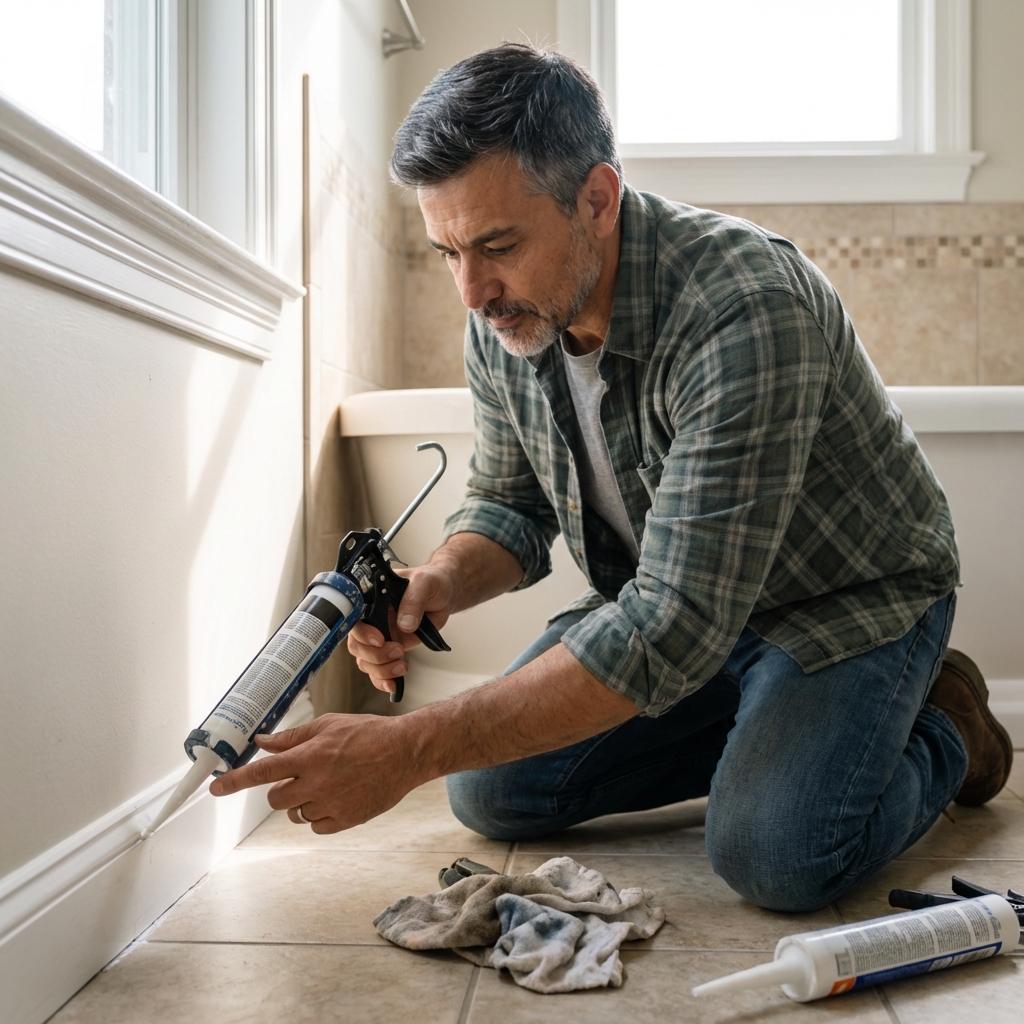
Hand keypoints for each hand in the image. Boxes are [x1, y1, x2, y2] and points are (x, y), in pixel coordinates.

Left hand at [208, 714, 419, 831]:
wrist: (405, 753)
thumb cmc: (369, 734)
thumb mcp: (329, 725)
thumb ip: (293, 738)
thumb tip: (263, 742)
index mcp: (310, 756)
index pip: (262, 772)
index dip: (235, 781)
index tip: (215, 789)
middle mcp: (317, 782)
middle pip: (275, 799)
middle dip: (282, 789)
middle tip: (302, 777)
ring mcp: (331, 804)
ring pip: (295, 814)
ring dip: (302, 802)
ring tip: (327, 784)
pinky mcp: (345, 820)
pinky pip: (316, 826)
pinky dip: (320, 815)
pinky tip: (338, 797)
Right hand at [346, 562, 453, 693]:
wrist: (444, 594)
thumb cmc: (431, 582)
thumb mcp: (425, 583)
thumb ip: (414, 601)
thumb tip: (405, 625)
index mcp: (372, 600)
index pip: (355, 619)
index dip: (362, 633)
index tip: (380, 640)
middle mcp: (372, 620)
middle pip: (357, 645)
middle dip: (375, 655)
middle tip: (398, 650)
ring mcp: (381, 636)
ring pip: (365, 661)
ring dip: (381, 669)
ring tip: (403, 665)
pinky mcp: (391, 649)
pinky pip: (378, 670)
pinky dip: (383, 680)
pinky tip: (394, 684)